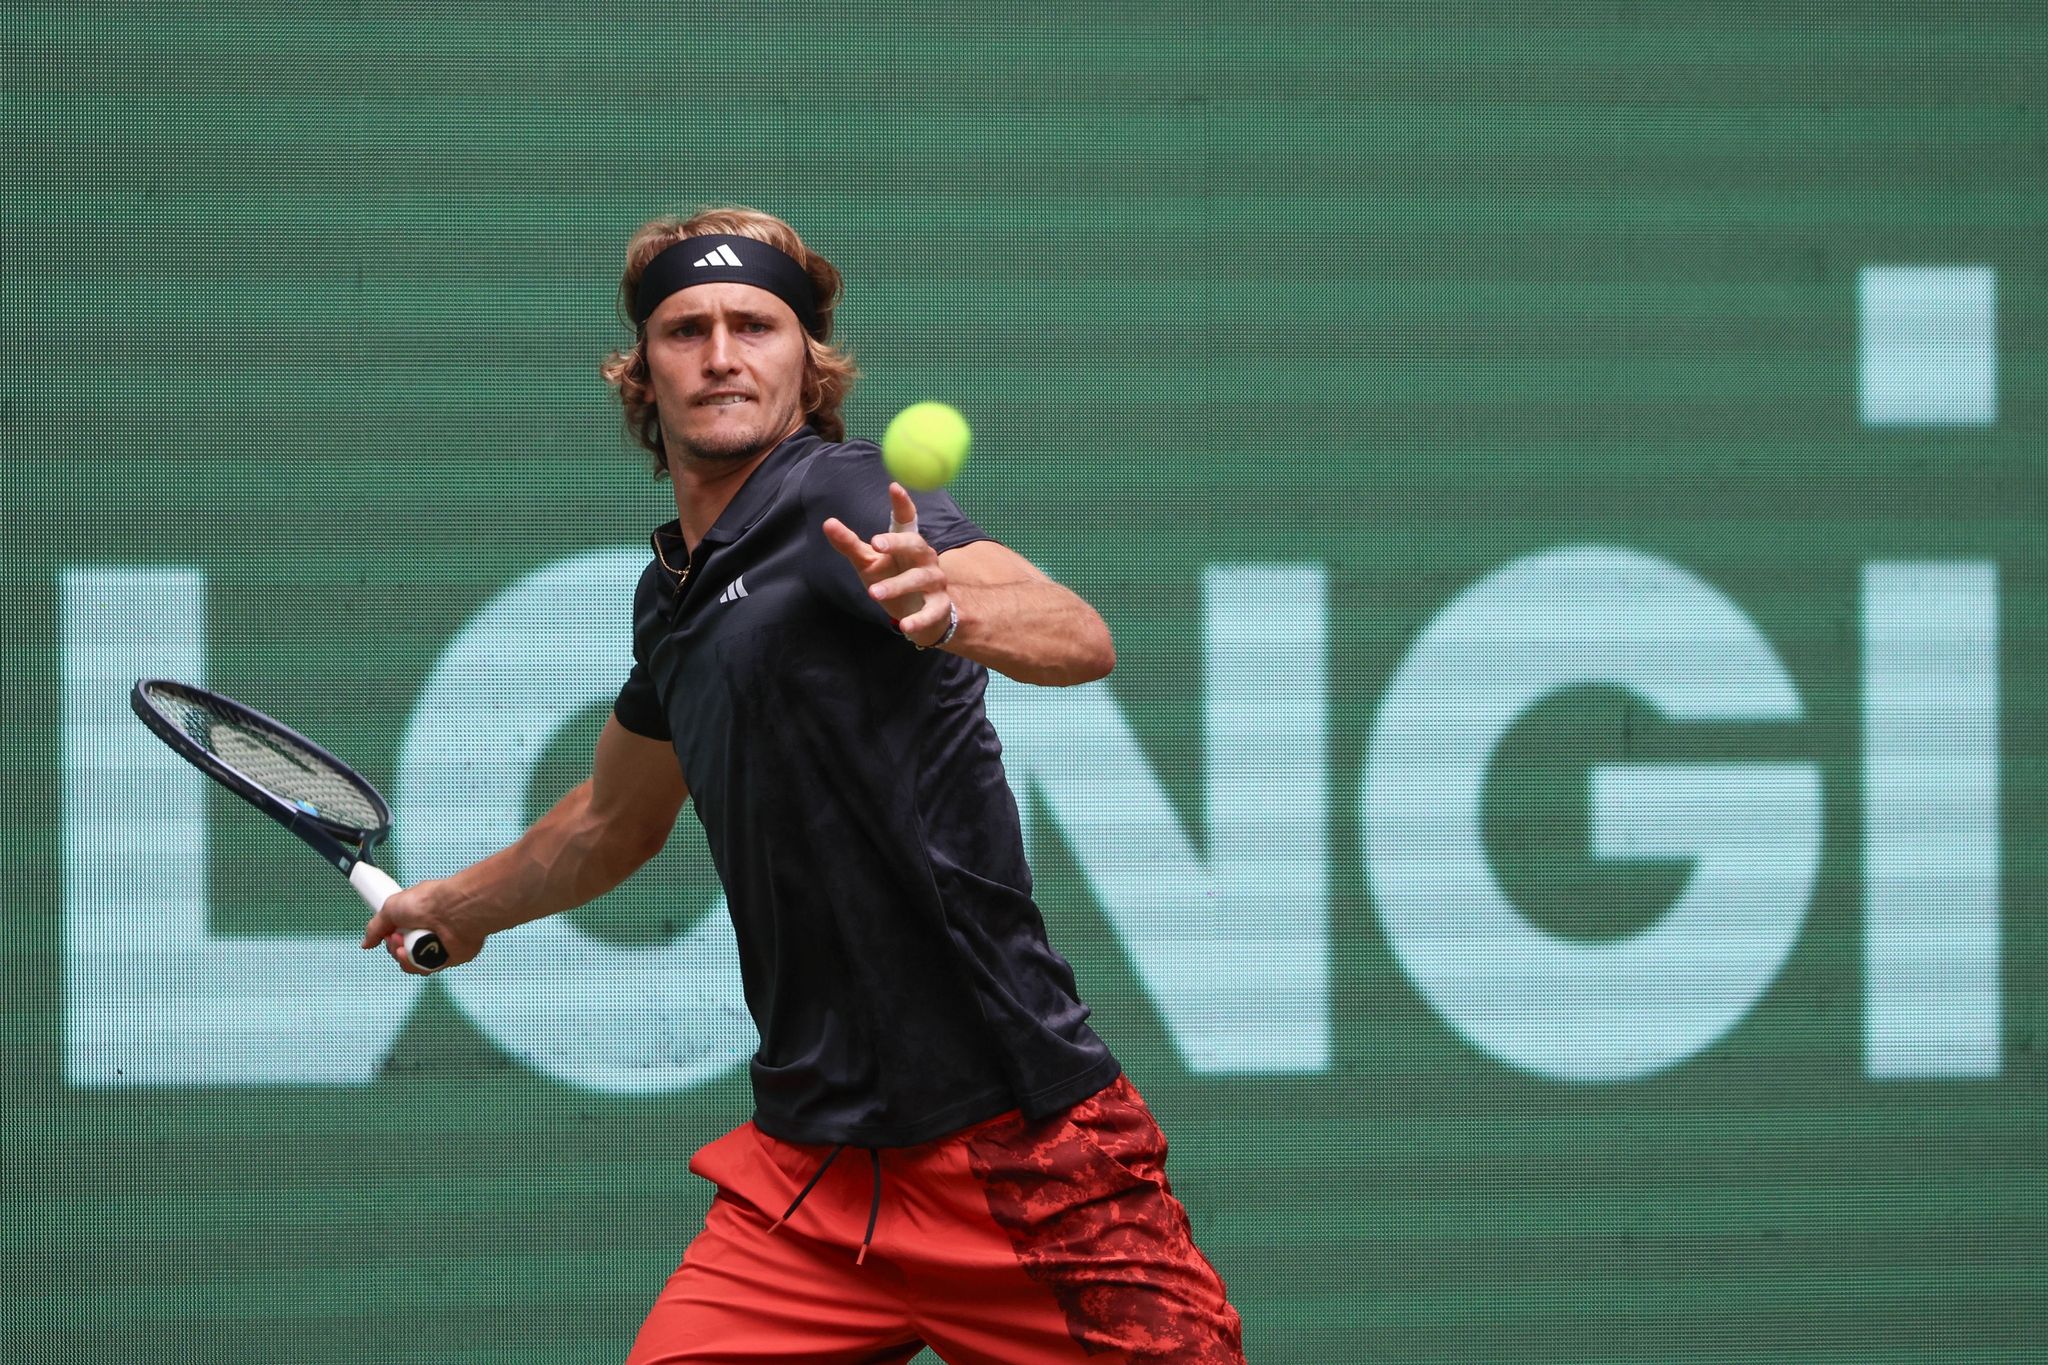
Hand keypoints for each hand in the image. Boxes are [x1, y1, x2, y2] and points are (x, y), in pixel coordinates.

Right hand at [359, 878, 481, 975]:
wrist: (453, 912)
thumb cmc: (428, 902)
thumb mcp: (390, 908)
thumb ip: (376, 927)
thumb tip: (366, 942)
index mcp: (415, 917)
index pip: (396, 935)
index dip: (388, 938)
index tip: (386, 935)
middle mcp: (426, 931)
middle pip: (401, 952)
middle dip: (394, 948)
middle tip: (397, 938)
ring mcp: (436, 946)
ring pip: (410, 963)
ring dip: (403, 956)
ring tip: (406, 945)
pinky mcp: (447, 958)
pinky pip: (424, 969)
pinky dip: (416, 964)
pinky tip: (414, 953)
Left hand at [821, 482, 955, 646]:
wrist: (919, 617)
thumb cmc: (892, 581)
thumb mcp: (868, 562)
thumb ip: (849, 544)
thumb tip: (827, 522)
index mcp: (907, 544)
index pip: (907, 520)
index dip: (902, 504)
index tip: (894, 487)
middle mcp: (924, 558)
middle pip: (916, 545)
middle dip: (897, 543)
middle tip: (875, 544)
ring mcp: (934, 582)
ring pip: (919, 579)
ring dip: (897, 585)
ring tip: (873, 593)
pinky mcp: (939, 607)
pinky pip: (931, 612)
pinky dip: (918, 619)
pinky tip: (904, 626)